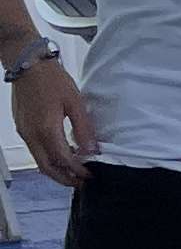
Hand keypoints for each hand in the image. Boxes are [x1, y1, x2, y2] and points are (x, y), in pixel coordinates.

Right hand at [11, 52, 95, 186]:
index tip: (90, 175)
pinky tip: (61, 155)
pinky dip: (48, 158)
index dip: (77, 171)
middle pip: (46, 167)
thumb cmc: (52, 80)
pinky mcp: (22, 128)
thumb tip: (91, 150)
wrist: (28, 65)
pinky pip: (35, 150)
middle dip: (64, 178)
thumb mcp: (75, 103)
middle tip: (81, 182)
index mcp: (46, 130)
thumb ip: (83, 128)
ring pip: (39, 160)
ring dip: (55, 169)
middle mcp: (31, 135)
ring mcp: (24, 132)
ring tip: (74, 171)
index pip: (62, 160)